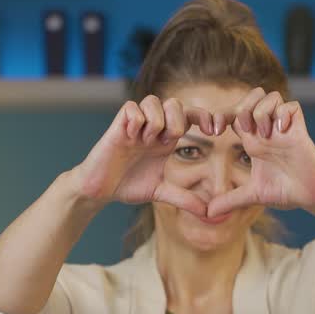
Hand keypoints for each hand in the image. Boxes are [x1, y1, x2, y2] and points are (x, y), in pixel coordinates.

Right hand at [72, 95, 217, 215]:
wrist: (100, 190)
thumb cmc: (128, 185)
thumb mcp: (161, 192)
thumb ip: (184, 198)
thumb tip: (208, 212)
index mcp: (166, 139)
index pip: (190, 116)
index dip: (205, 117)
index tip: (213, 132)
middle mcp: (153, 127)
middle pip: (175, 103)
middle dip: (177, 120)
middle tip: (167, 142)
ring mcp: (135, 124)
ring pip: (153, 101)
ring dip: (155, 122)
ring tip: (145, 141)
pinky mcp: (118, 125)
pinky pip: (132, 108)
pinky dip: (135, 122)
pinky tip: (130, 138)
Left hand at [206, 87, 314, 218]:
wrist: (311, 197)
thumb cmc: (286, 192)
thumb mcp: (252, 195)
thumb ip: (231, 200)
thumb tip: (209, 214)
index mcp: (253, 140)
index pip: (234, 114)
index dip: (221, 115)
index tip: (214, 131)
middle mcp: (267, 130)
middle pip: (252, 96)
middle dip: (242, 107)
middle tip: (244, 130)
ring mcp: (284, 128)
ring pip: (271, 97)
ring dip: (262, 112)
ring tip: (265, 134)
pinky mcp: (300, 130)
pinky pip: (292, 106)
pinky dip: (283, 115)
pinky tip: (281, 132)